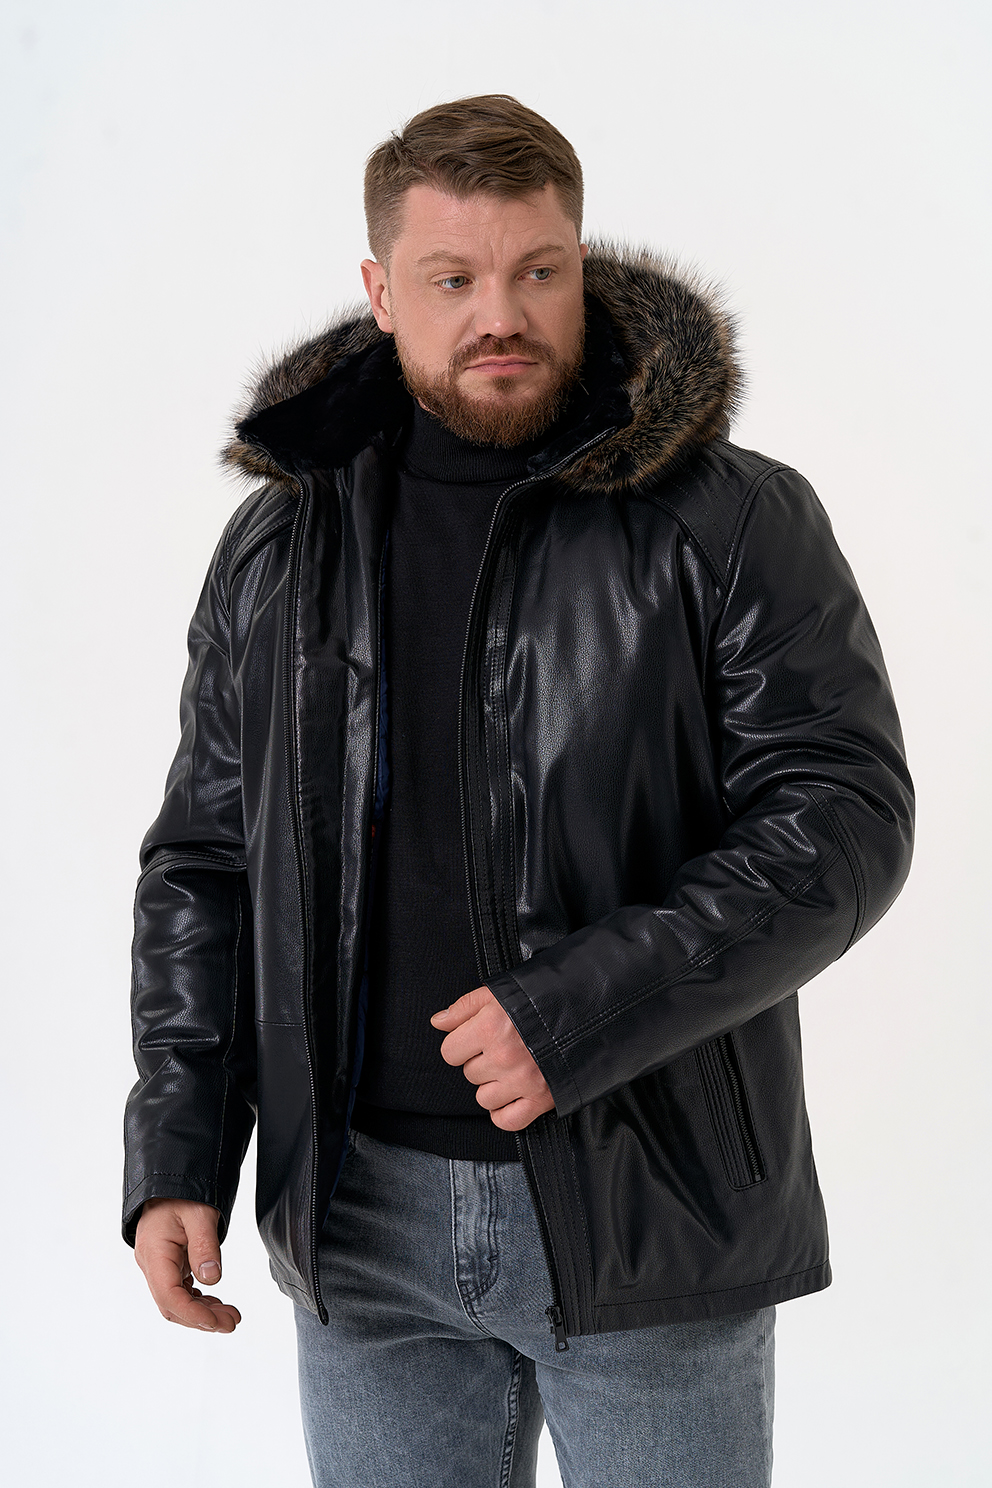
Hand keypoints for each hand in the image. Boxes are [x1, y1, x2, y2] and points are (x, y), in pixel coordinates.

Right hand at [134, 1198, 240, 1332]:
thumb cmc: (182, 1192)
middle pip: (172, 1305)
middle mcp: (152, 1264)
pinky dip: (198, 1301)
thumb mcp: (200, 1213)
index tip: (217, 1322)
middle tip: (232, 1322)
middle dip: (202, 1319)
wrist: (171, 1180)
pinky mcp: (167, 1265)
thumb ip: (205, 1245)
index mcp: (154, 1253)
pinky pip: (179, 1291)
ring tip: (230, 1316)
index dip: (194, 1314)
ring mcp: (158, 1266)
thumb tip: (213, 1279)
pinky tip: (215, 1304)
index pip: (169, 1297)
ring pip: (176, 1301)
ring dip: (202, 1313)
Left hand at [430, 985, 554, 1130]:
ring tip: (511, 1068)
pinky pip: (507, 1120)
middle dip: (481, 1062)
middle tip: (502, 1049)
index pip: (449, 1052)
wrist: (587, 1013)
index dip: (461, 1045)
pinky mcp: (540, 1099)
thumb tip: (438, 1022)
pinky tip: (512, 1095)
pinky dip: (505, 1112)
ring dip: (493, 1086)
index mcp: (490, 1027)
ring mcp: (521, 1080)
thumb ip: (464, 1007)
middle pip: (469, 1074)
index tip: (476, 1040)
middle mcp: (503, 1056)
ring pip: (484, 1098)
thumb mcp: (499, 993)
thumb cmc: (542, 1000)